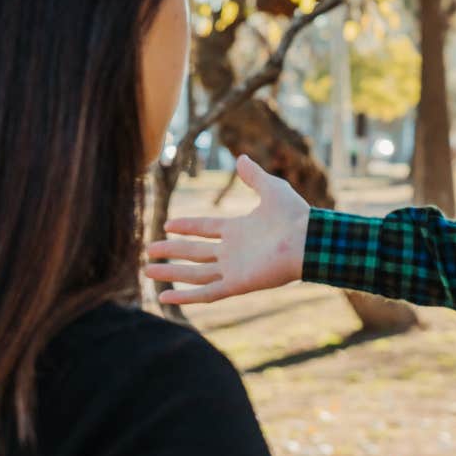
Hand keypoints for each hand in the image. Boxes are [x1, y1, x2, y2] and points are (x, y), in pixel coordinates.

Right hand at [144, 155, 311, 305]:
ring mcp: (233, 269)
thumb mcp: (272, 188)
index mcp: (239, 230)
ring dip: (171, 273)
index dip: (186, 226)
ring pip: (194, 274)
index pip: (205, 229)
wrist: (307, 239)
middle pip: (194, 253)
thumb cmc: (294, 215)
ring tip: (147, 270)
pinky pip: (206, 293)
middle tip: (148, 250)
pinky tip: (164, 297)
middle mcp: (233, 251)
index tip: (167, 224)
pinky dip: (184, 297)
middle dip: (171, 252)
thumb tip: (241, 158)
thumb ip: (254, 176)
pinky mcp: (236, 284)